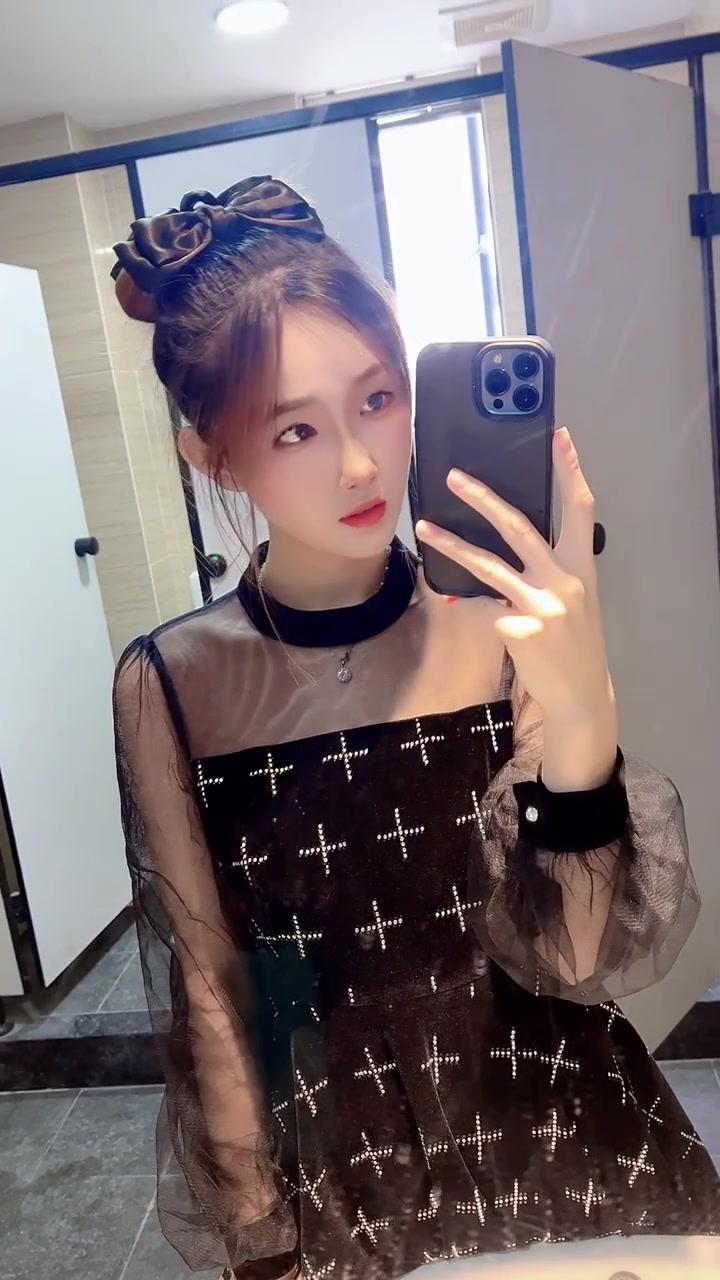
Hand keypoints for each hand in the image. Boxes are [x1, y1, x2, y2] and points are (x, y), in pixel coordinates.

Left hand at [415, 426, 615, 724]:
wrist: (581, 694)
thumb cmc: (575, 644)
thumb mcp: (576, 601)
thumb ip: (550, 572)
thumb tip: (508, 548)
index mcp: (581, 568)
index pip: (579, 510)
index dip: (570, 471)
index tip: (559, 436)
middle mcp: (563, 581)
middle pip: (519, 527)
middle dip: (483, 498)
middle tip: (453, 477)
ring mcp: (540, 605)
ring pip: (487, 565)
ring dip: (451, 544)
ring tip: (424, 528)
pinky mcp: (517, 628)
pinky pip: (485, 608)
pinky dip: (478, 611)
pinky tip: (496, 625)